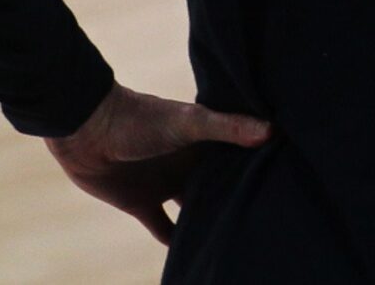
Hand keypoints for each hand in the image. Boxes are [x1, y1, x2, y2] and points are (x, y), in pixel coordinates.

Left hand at [46, 82, 271, 245]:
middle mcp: (185, 164)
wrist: (85, 128)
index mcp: (201, 142)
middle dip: (238, 200)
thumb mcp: (186, 122)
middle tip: (272, 221)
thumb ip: (225, 127)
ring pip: (195, 209)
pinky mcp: (141, 203)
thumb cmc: (138, 118)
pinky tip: (197, 258)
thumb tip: (271, 129)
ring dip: (210, 222)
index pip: (237, 157)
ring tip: (241, 243)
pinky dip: (177, 243)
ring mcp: (163, 184)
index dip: (260, 167)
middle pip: (218, 186)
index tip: (290, 182)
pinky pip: (165, 229)